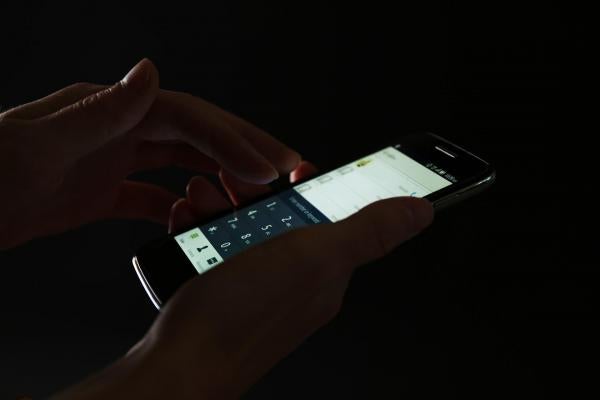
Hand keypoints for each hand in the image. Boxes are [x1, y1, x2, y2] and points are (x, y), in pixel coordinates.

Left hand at [0, 59, 299, 248]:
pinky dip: (178, 204)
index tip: (265, 169)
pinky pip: (151, 194)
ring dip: (219, 174)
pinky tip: (194, 216)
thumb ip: (97, 111)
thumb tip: (151, 73)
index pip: (185, 118)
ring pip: (181, 162)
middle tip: (286, 170)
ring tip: (253, 193)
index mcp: (107, 110)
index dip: (229, 140)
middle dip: (243, 149)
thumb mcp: (35, 142)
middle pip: (195, 134)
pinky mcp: (100, 191)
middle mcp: (116, 129)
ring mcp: (110, 160)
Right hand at [56, 168, 433, 398]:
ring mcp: (254, 285)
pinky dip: (200, 230)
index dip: (316, 187)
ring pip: (244, 229)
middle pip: (284, 218)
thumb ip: (369, 231)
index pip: (334, 217)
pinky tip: (188, 224)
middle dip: (256, 192)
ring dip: (223, 207)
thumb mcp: (317, 257)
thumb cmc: (242, 316)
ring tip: (203, 199)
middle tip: (234, 183)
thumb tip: (421, 212)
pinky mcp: (220, 291)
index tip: (294, 168)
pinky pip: (214, 248)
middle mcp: (293, 279)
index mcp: (324, 270)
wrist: (178, 366)